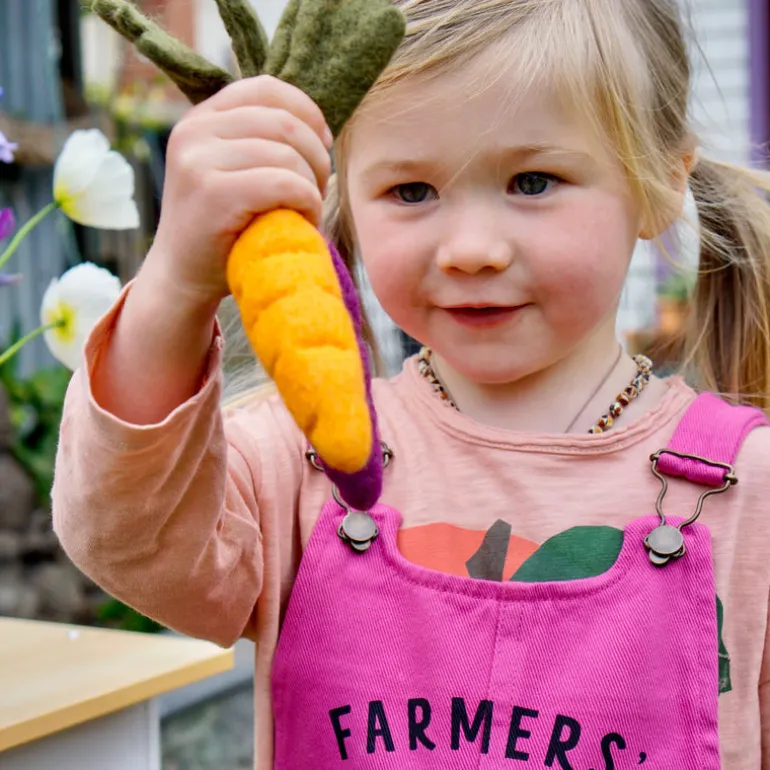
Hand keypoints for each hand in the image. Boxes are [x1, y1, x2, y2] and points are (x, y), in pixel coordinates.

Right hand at [146, 75, 332, 306]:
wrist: (182, 278)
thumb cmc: (222, 229)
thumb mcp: (233, 172)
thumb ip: (258, 142)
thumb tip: (318, 125)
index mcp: (201, 119)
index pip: (267, 88)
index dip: (307, 111)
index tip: (323, 143)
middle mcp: (195, 131)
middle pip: (285, 122)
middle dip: (317, 157)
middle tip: (318, 190)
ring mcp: (199, 160)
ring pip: (287, 154)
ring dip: (313, 187)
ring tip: (308, 211)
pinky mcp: (213, 193)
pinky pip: (283, 182)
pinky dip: (307, 202)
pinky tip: (304, 221)